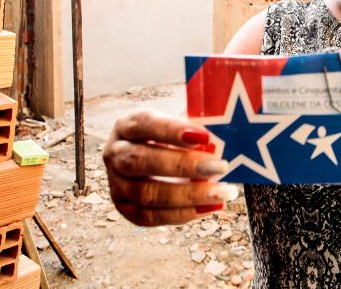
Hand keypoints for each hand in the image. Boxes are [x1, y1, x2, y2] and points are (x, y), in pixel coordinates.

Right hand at [103, 110, 237, 225]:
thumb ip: (196, 126)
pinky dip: (182, 214)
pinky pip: (150, 216)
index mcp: (127, 125)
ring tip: (221, 192)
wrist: (152, 157)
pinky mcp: (125, 208)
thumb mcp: (179, 123)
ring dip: (188, 195)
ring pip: (146, 193)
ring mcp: (116, 184)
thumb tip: (225, 133)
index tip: (204, 137)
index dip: (172, 130)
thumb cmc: (172, 137)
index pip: (145, 124)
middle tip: (219, 166)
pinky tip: (208, 207)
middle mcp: (115, 153)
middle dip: (183, 165)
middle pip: (141, 161)